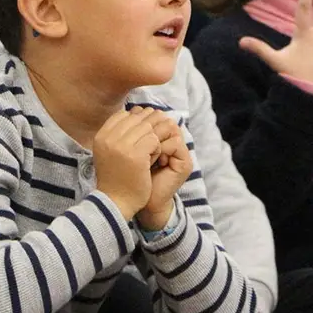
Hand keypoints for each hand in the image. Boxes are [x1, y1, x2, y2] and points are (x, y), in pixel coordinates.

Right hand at [93, 107, 163, 220]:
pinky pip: (154, 140)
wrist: (116, 202)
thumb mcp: (110, 151)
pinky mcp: (136, 155)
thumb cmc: (116, 177)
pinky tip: (152, 160)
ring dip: (152, 139)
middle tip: (150, 145)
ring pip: (147, 128)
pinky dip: (157, 148)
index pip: (124, 114)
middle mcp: (109, 139)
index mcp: (101, 136)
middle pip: (137, 119)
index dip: (137, 121)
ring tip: (150, 154)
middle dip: (148, 129)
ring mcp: (122, 146)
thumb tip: (137, 110)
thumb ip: (119, 132)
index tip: (141, 136)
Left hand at [136, 111, 193, 230]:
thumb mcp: (129, 151)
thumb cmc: (130, 177)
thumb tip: (130, 110)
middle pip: (164, 120)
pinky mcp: (184, 163)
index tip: (128, 133)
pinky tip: (150, 161)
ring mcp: (181, 152)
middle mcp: (173, 142)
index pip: (156, 116)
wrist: (139, 202)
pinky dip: (160, 149)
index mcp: (161, 138)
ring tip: (144, 154)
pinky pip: (175, 143)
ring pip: (170, 129)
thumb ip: (133, 133)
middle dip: (148, 129)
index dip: (143, 120)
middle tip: (135, 143)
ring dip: (154, 139)